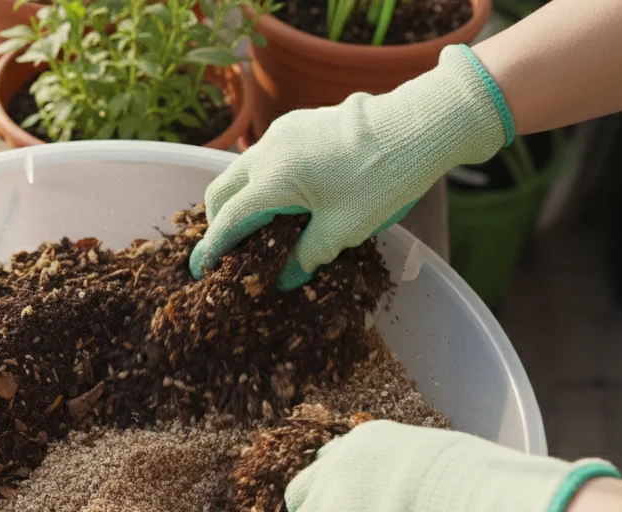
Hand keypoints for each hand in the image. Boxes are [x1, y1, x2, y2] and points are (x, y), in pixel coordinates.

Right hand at [191, 44, 513, 289]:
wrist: (420, 126)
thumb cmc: (382, 179)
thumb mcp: (343, 230)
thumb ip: (307, 256)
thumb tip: (287, 279)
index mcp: (272, 180)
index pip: (229, 220)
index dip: (213, 248)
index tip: (201, 270)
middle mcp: (267, 152)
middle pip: (222, 191)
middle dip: (219, 222)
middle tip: (230, 249)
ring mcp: (283, 132)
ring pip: (242, 171)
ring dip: (241, 199)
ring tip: (259, 227)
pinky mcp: (300, 123)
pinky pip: (265, 157)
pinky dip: (261, 180)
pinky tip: (285, 198)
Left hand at [283, 421, 618, 511]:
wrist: (473, 511)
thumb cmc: (480, 487)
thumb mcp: (447, 460)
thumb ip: (425, 474)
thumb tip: (446, 491)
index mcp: (368, 441)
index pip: (334, 461)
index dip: (341, 489)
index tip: (353, 509)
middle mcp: (336, 468)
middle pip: (303, 494)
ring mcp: (325, 509)